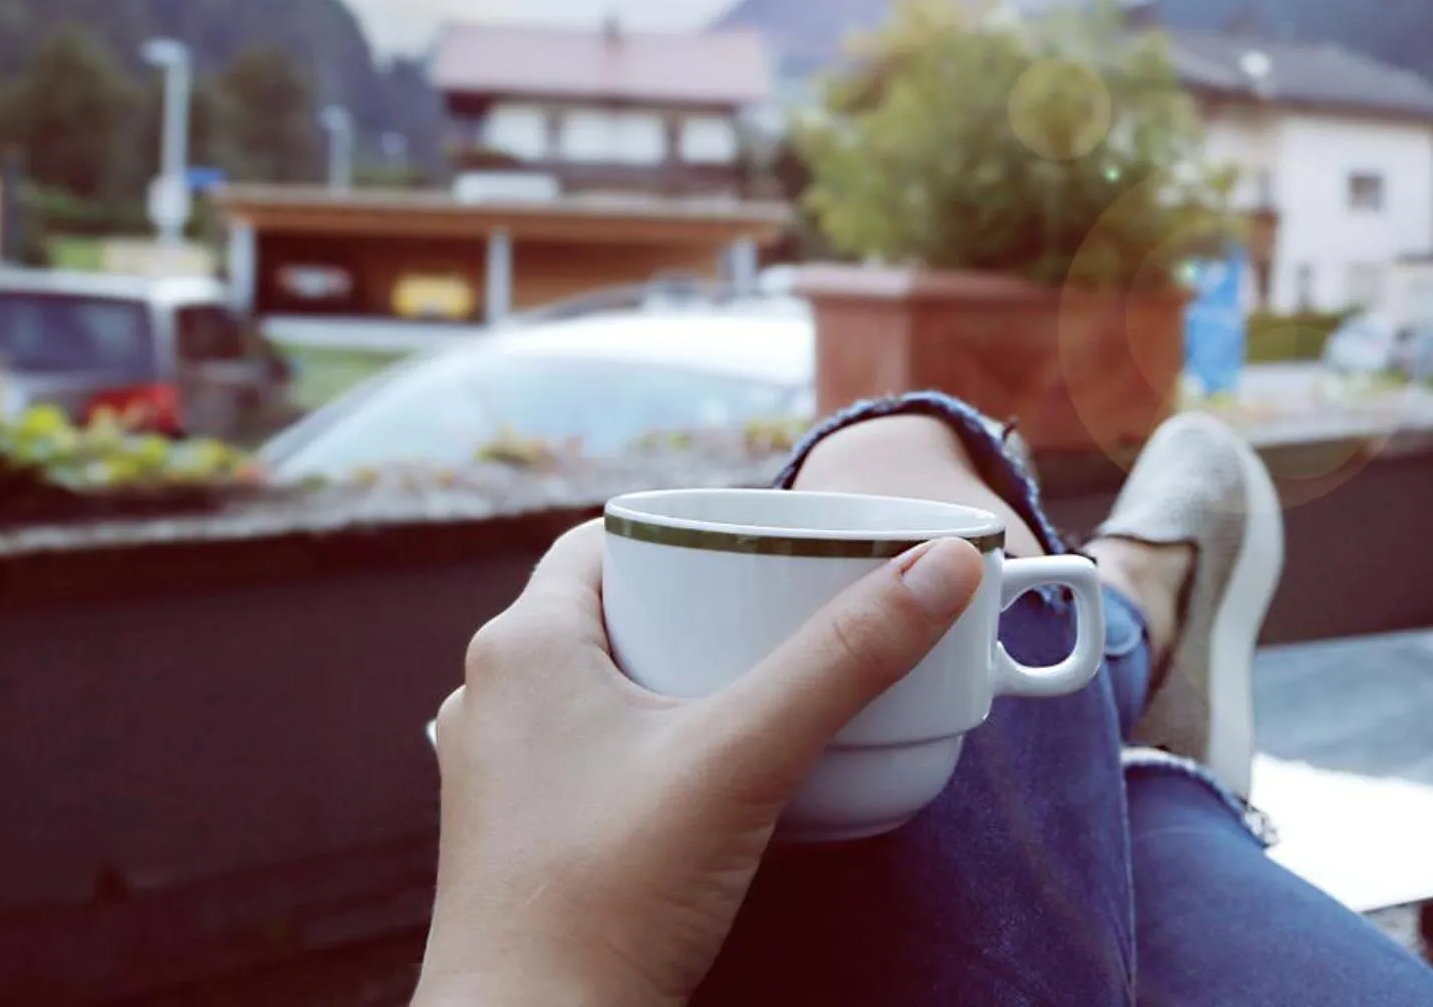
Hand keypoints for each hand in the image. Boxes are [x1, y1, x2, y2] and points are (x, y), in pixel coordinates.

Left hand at [414, 519, 984, 1005]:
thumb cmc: (609, 896)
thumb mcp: (745, 757)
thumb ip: (846, 658)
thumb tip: (941, 568)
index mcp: (522, 646)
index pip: (606, 539)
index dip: (689, 535)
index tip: (765, 552)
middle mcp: (492, 698)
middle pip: (613, 611)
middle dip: (701, 609)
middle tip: (784, 623)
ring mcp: (495, 774)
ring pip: (600, 687)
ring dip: (678, 679)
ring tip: (762, 697)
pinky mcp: (515, 839)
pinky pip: (588, 754)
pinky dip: (653, 747)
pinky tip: (711, 780)